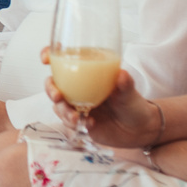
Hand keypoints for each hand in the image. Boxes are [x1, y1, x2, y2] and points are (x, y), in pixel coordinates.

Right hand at [39, 47, 163, 148]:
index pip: (62, 60)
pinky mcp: (79, 120)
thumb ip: (125, 84)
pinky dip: (75, 123)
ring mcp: (76, 104)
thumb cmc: (133, 104)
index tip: (46, 59)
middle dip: (51, 89)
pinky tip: (90, 124)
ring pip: (58, 105)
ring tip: (77, 117)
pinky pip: (68, 121)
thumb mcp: (130, 92)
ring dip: (62, 111)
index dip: (50, 56)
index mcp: (86, 73)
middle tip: (58, 96)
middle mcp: (77, 87)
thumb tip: (121, 74)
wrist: (140, 130)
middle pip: (53, 83)